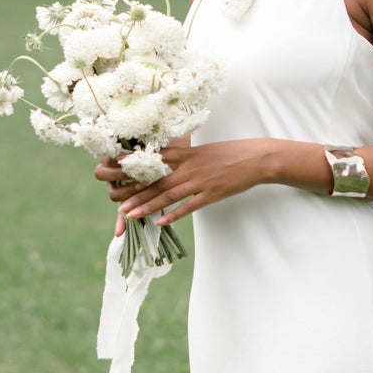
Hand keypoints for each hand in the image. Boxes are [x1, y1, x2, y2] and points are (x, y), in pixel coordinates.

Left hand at [95, 141, 269, 230]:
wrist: (257, 158)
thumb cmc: (231, 153)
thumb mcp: (205, 150)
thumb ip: (186, 157)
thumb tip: (169, 161)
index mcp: (188, 154)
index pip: (155, 158)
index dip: (134, 162)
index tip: (115, 165)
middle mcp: (190, 167)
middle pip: (157, 181)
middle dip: (135, 192)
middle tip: (117, 203)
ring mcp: (200, 181)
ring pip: (168, 195)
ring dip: (147, 206)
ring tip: (130, 214)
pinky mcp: (212, 194)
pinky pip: (189, 206)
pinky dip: (174, 214)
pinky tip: (160, 222)